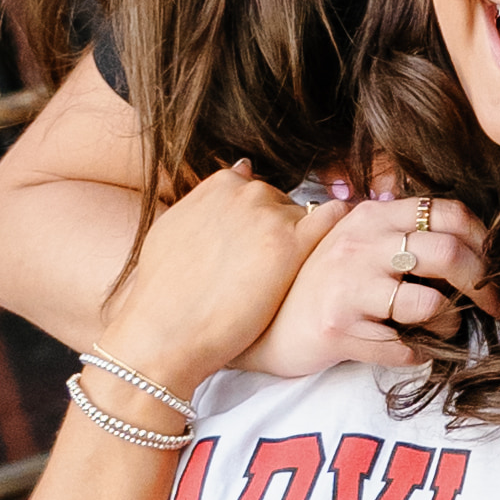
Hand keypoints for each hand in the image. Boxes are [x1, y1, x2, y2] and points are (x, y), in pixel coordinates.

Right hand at [106, 163, 333, 394]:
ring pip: (308, 218)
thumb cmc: (164, 291)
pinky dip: (335, 234)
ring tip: (285, 281)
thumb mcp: (175, 227)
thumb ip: (210, 197)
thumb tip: (243, 168)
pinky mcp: (294, 245)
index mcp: (220, 183)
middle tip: (266, 274)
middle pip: (283, 205)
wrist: (166, 331)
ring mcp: (272, 215)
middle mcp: (248, 191)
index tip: (254, 252)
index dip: (259, 224)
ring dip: (302, 244)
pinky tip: (325, 261)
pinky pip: (334, 220)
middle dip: (280, 234)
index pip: (258, 192)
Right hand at [250, 176, 493, 383]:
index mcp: (370, 217)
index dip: (482, 238)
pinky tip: (413, 349)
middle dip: (483, 284)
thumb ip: (396, 230)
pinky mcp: (340, 329)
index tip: (493, 263)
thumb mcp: (355, 242)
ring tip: (444, 328)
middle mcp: (359, 245)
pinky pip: (405, 348)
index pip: (445, 211)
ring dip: (451, 323)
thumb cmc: (321, 284)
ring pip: (432, 304)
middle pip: (448, 254)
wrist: (264, 326)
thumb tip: (464, 236)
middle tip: (494, 304)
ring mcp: (348, 287)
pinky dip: (420, 354)